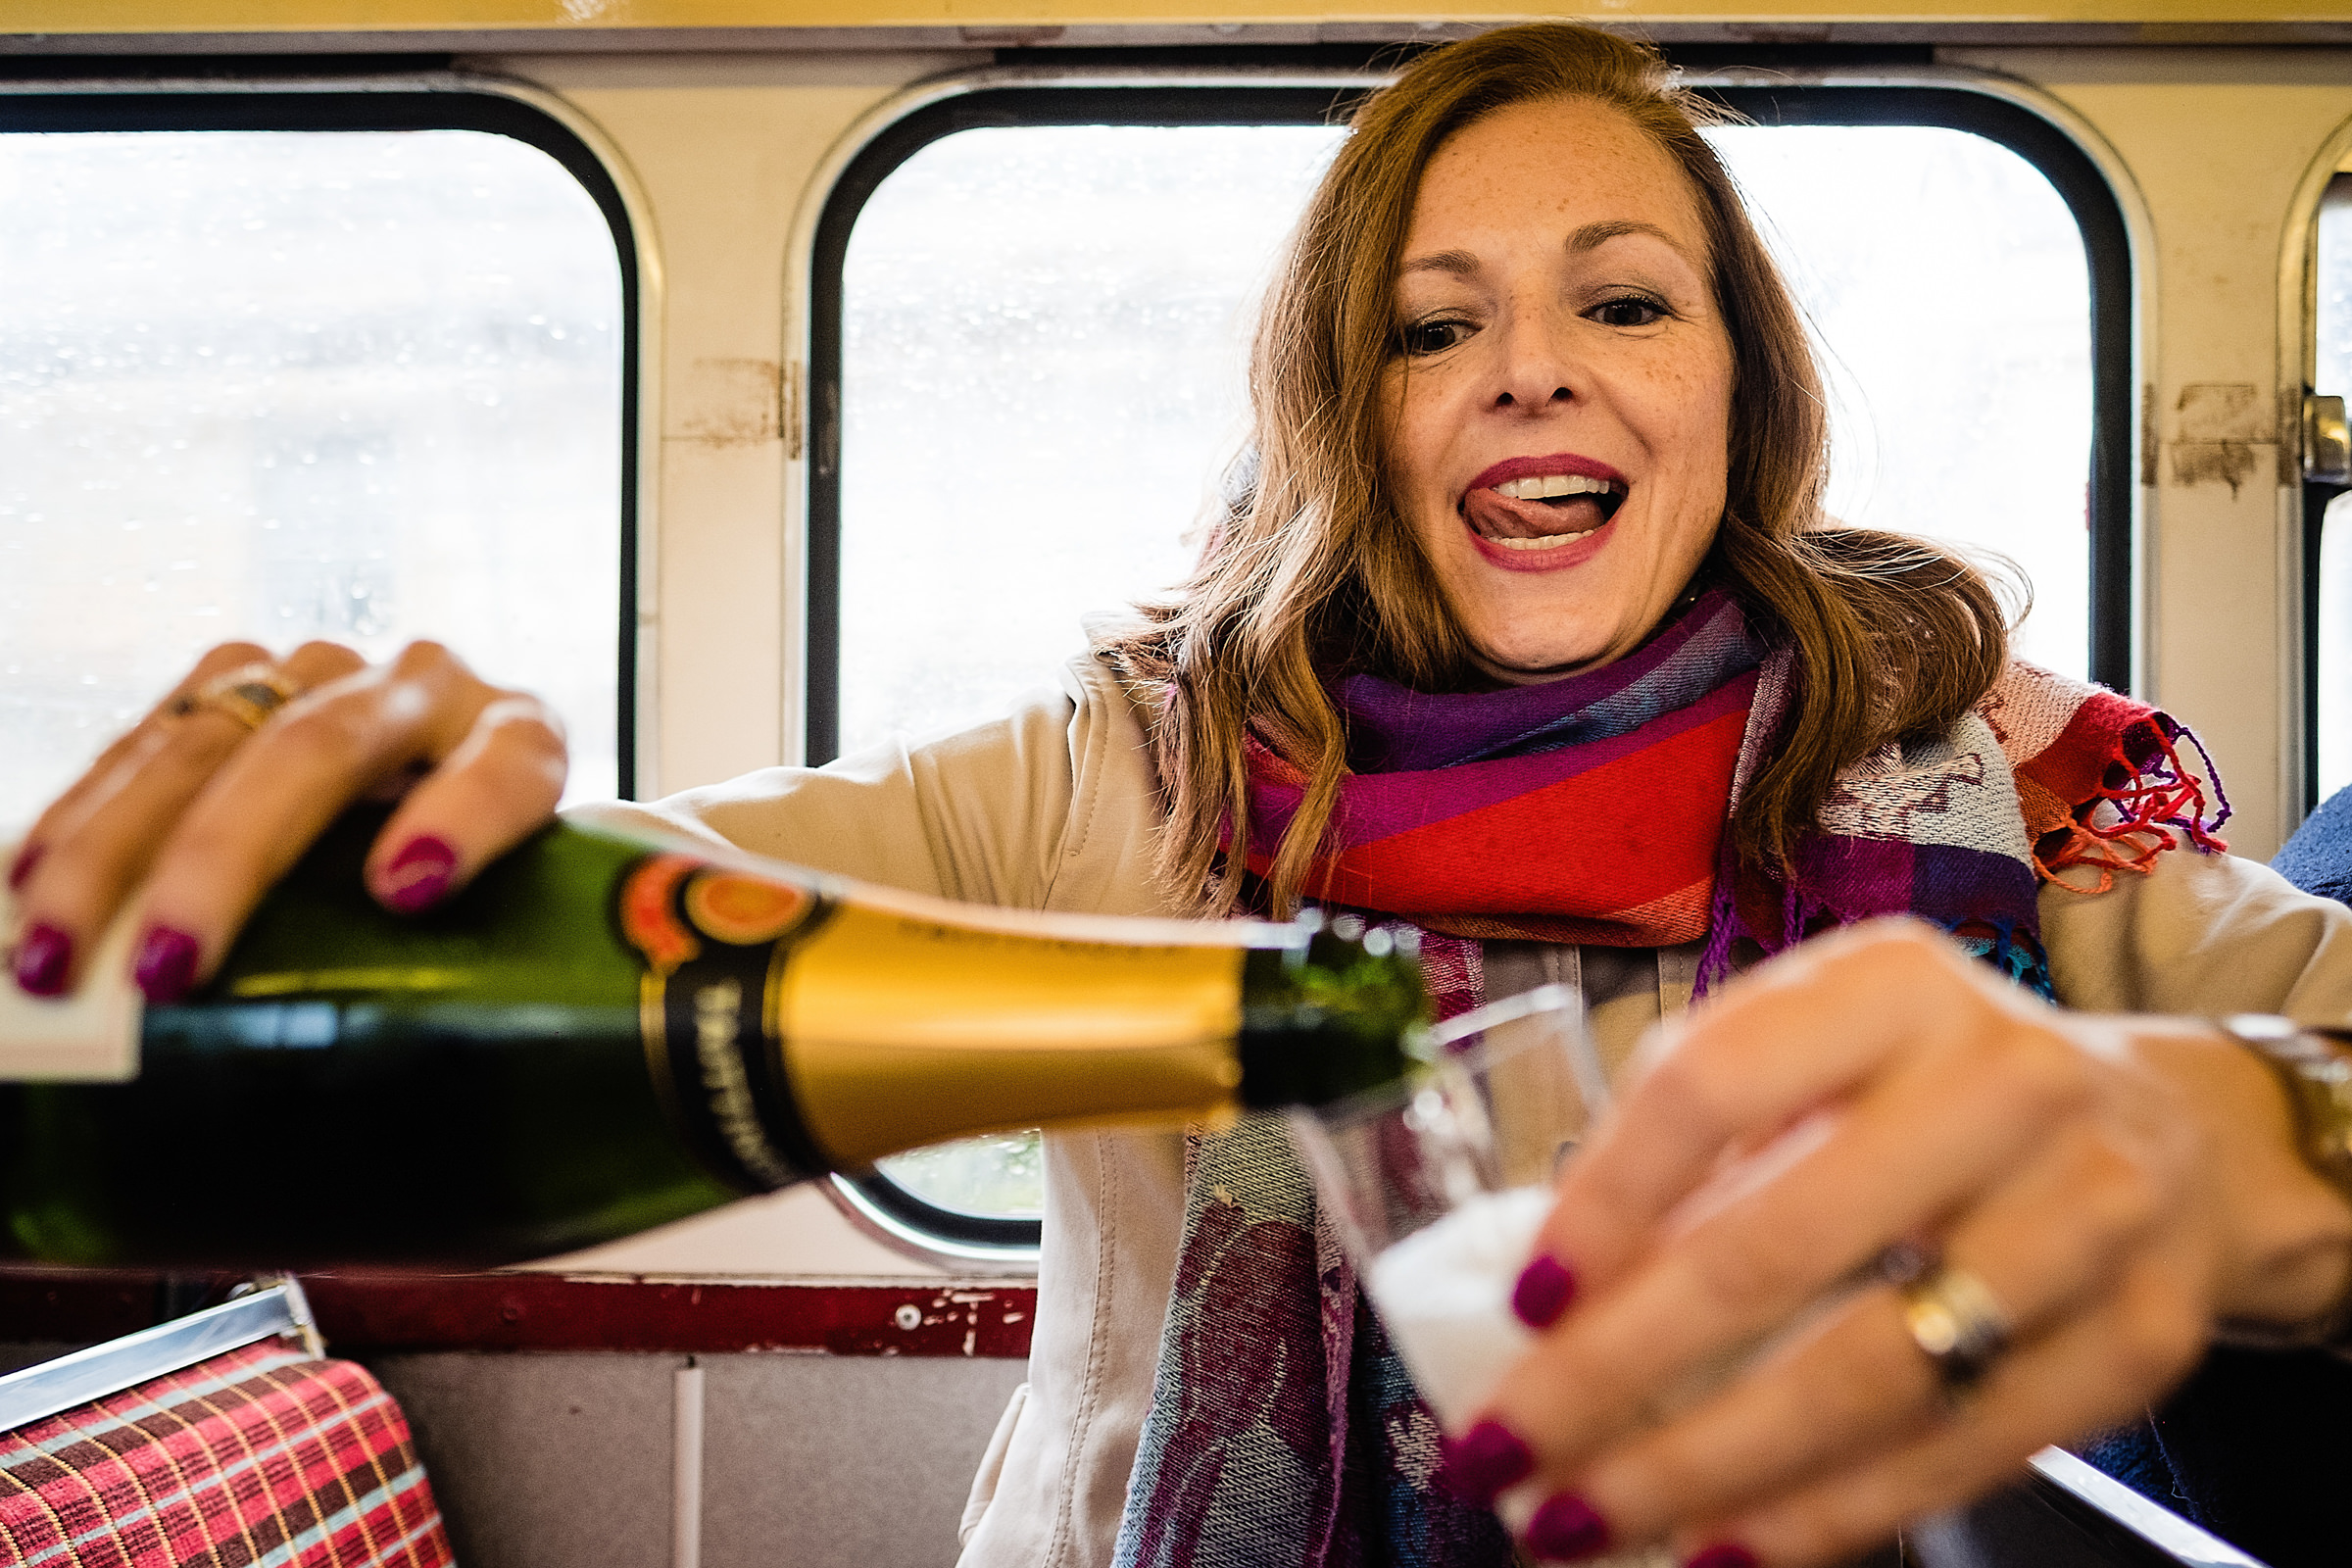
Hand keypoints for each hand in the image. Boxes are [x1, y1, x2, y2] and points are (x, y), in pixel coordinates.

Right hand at [8, 639, 565, 1001]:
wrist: (464, 786)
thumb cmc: (498, 882)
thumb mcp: (528, 911)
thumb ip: (526, 962)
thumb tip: (508, 1094)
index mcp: (523, 738)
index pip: (510, 763)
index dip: (461, 816)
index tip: (408, 889)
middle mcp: (427, 687)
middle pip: (324, 748)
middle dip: (229, 857)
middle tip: (168, 967)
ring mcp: (325, 673)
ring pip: (210, 737)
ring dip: (117, 849)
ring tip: (58, 957)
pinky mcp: (242, 679)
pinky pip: (150, 735)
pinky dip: (84, 817)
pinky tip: (30, 886)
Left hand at [1446, 921, 2351, 1566]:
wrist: (2173, 1132)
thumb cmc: (1938, 1095)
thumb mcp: (1828, 1056)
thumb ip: (1709, 1139)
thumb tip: (1555, 1289)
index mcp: (1892, 986)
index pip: (1713, 1084)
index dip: (1606, 1199)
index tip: (1529, 1300)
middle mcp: (2002, 1083)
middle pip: (1778, 1245)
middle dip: (1619, 1369)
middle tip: (1510, 1444)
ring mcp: (2088, 1211)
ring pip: (1868, 1371)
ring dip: (1706, 1467)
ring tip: (1590, 1514)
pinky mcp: (2137, 1337)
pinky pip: (1956, 1452)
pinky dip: (1823, 1515)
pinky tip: (1722, 1545)